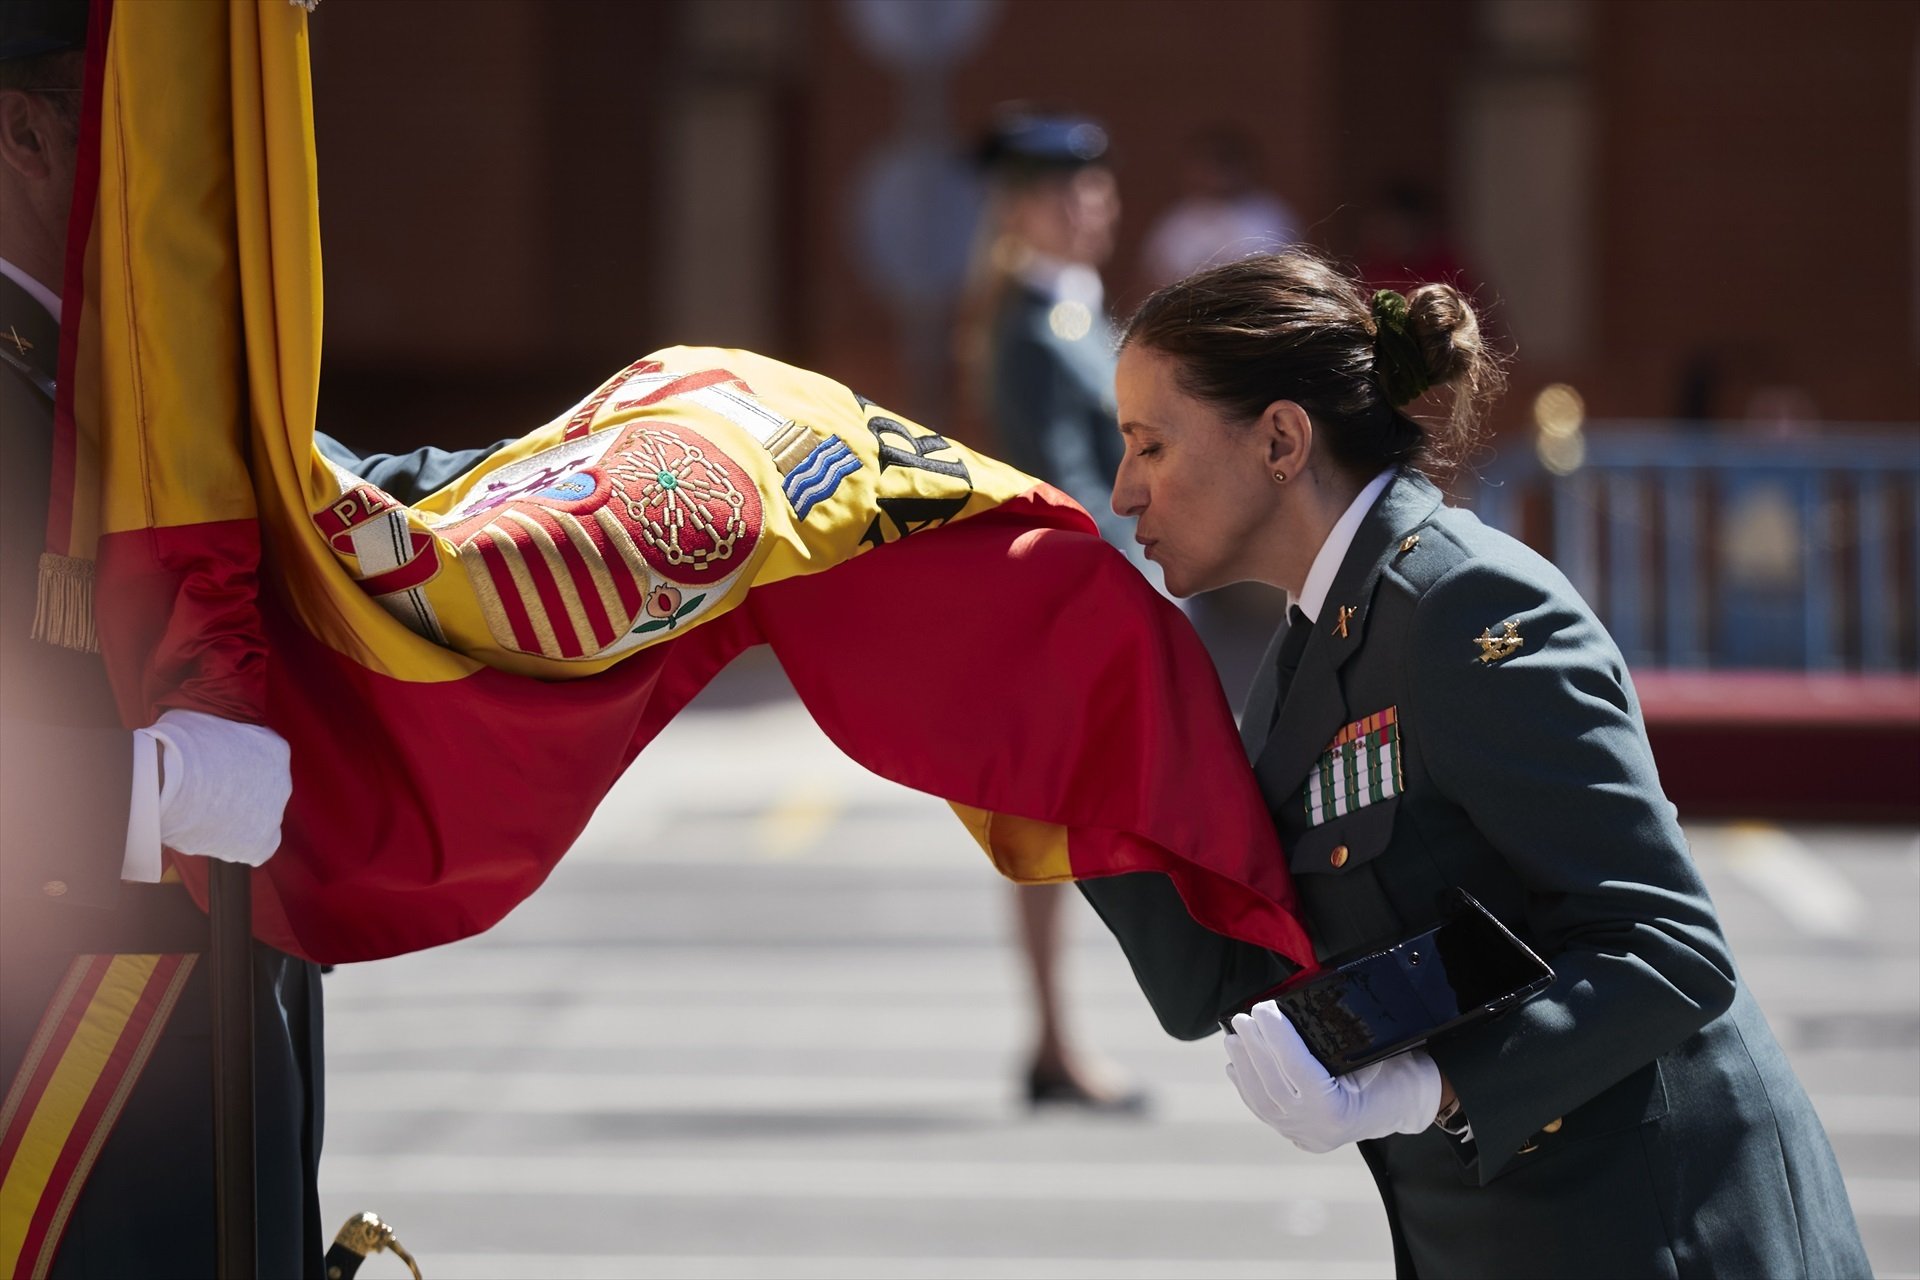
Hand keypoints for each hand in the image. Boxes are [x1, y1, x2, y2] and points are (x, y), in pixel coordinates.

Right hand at [140, 708, 291, 866]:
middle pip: (260, 792)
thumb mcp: (205, 720)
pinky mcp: (261, 843)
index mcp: (275, 749)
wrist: (167, 780)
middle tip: (204, 795)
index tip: (210, 772)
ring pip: (257, 820)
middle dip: (236, 794)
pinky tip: (211, 836)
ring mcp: (274, 813)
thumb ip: (217, 732)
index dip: (232, 769)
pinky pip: (255, 848)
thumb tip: (202, 733)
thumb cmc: (177, 744)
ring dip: (234, 820)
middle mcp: (282, 781)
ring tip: (199, 816)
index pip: (261, 761)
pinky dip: (236, 845)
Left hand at [1223, 1000, 1441, 1152]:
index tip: (1262, 1010)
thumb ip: (1336, 1038)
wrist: (1410, 1103)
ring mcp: (1306, 1137)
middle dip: (1254, 1049)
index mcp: (1340, 1113)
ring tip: (1233, 1037)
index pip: (1297, 1070)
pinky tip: (1236, 1065)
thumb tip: (1294, 1006)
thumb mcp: (1376, 1051)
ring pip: (1263, 1102)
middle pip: (1273, 1086)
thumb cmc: (1398, 1072)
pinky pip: (1265, 1111)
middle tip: (1242, 1018)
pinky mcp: (1299, 1135)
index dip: (1276, 1038)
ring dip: (1244, 1067)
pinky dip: (1247, 1086)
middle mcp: (1319, 1131)